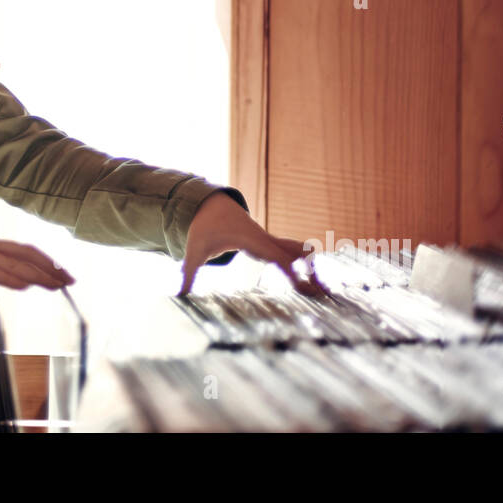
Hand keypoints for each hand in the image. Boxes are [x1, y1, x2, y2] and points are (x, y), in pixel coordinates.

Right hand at [0, 211, 74, 290]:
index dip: (46, 260)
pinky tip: (24, 284)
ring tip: (57, 284)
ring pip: (11, 263)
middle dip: (50, 268)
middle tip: (72, 281)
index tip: (64, 272)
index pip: (22, 250)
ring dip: (37, 274)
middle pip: (24, 255)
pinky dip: (9, 277)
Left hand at [179, 192, 330, 297]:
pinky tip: (312, 281)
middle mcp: (264, 238)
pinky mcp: (270, 242)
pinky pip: (292, 251)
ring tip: (323, 292)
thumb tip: (178, 296)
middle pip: (296, 252)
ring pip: (298, 249)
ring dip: (310, 266)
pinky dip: (303, 263)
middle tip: (324, 295)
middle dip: (310, 270)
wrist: (210, 207)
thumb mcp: (193, 252)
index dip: (291, 272)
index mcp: (250, 240)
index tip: (304, 288)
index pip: (277, 257)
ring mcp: (269, 239)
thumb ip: (187, 274)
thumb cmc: (203, 230)